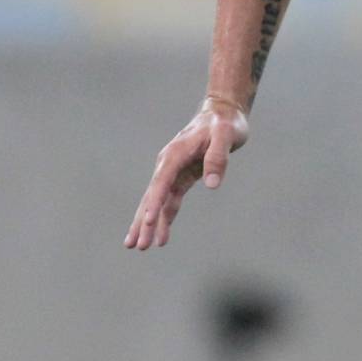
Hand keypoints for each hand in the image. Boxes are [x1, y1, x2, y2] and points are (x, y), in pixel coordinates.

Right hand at [124, 99, 248, 250]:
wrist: (223, 113)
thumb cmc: (224, 122)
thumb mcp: (225, 135)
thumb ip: (218, 157)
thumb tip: (212, 184)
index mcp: (175, 153)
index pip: (162, 181)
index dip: (154, 202)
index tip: (147, 221)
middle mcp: (168, 163)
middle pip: (153, 196)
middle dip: (144, 221)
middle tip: (136, 245)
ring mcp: (173, 171)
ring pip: (157, 202)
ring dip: (148, 224)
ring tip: (139, 246)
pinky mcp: (182, 177)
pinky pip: (169, 201)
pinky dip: (164, 218)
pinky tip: (161, 236)